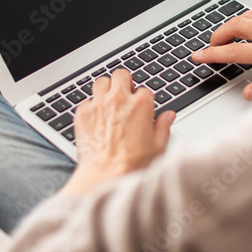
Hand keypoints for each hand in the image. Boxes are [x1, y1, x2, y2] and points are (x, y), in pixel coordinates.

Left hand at [60, 69, 175, 195]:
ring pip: (101, 81)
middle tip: (124, 96)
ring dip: (105, 89)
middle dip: (124, 83)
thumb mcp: (158, 147)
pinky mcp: (82, 113)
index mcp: (141, 104)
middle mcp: (119, 99)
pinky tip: (95, 119)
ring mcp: (99, 104)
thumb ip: (164, 127)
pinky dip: (90, 107)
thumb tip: (168, 116)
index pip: (145, 89)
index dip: (144, 100)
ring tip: (108, 102)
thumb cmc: (132, 165)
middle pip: (121, 75)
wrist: (105, 176)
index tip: (142, 109)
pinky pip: (86, 101)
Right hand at [191, 9, 251, 100]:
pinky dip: (251, 17)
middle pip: (236, 26)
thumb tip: (247, 93)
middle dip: (217, 34)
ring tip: (225, 34)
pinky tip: (250, 24)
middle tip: (210, 45)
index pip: (234, 52)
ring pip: (249, 15)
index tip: (198, 56)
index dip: (212, 54)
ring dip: (233, 23)